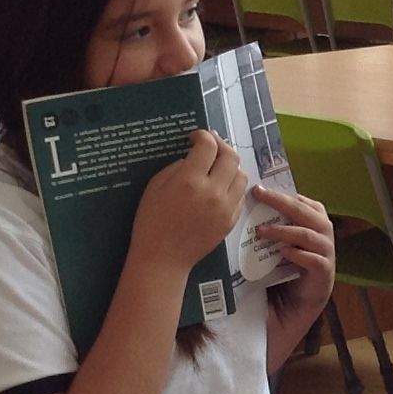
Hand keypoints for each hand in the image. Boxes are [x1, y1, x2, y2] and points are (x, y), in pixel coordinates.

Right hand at [130, 131, 245, 275]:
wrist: (163, 258)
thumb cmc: (151, 221)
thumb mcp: (155, 186)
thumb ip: (177, 167)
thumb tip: (194, 157)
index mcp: (190, 181)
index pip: (208, 146)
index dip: (202, 135)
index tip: (194, 138)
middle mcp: (213, 192)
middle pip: (231, 156)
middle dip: (220, 145)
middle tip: (209, 147)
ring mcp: (226, 207)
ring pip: (241, 175)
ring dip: (230, 166)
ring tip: (217, 168)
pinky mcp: (232, 220)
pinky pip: (240, 195)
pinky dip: (232, 186)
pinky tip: (219, 188)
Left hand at [254, 182, 336, 334]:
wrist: (288, 312)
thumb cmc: (279, 276)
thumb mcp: (273, 248)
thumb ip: (271, 229)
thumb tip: (244, 205)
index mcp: (315, 228)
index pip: (306, 203)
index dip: (286, 194)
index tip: (261, 189)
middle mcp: (324, 239)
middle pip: (309, 214)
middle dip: (283, 202)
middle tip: (259, 195)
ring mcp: (327, 258)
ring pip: (312, 235)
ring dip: (286, 231)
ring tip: (263, 231)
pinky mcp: (324, 278)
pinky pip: (316, 262)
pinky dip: (299, 255)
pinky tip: (283, 254)